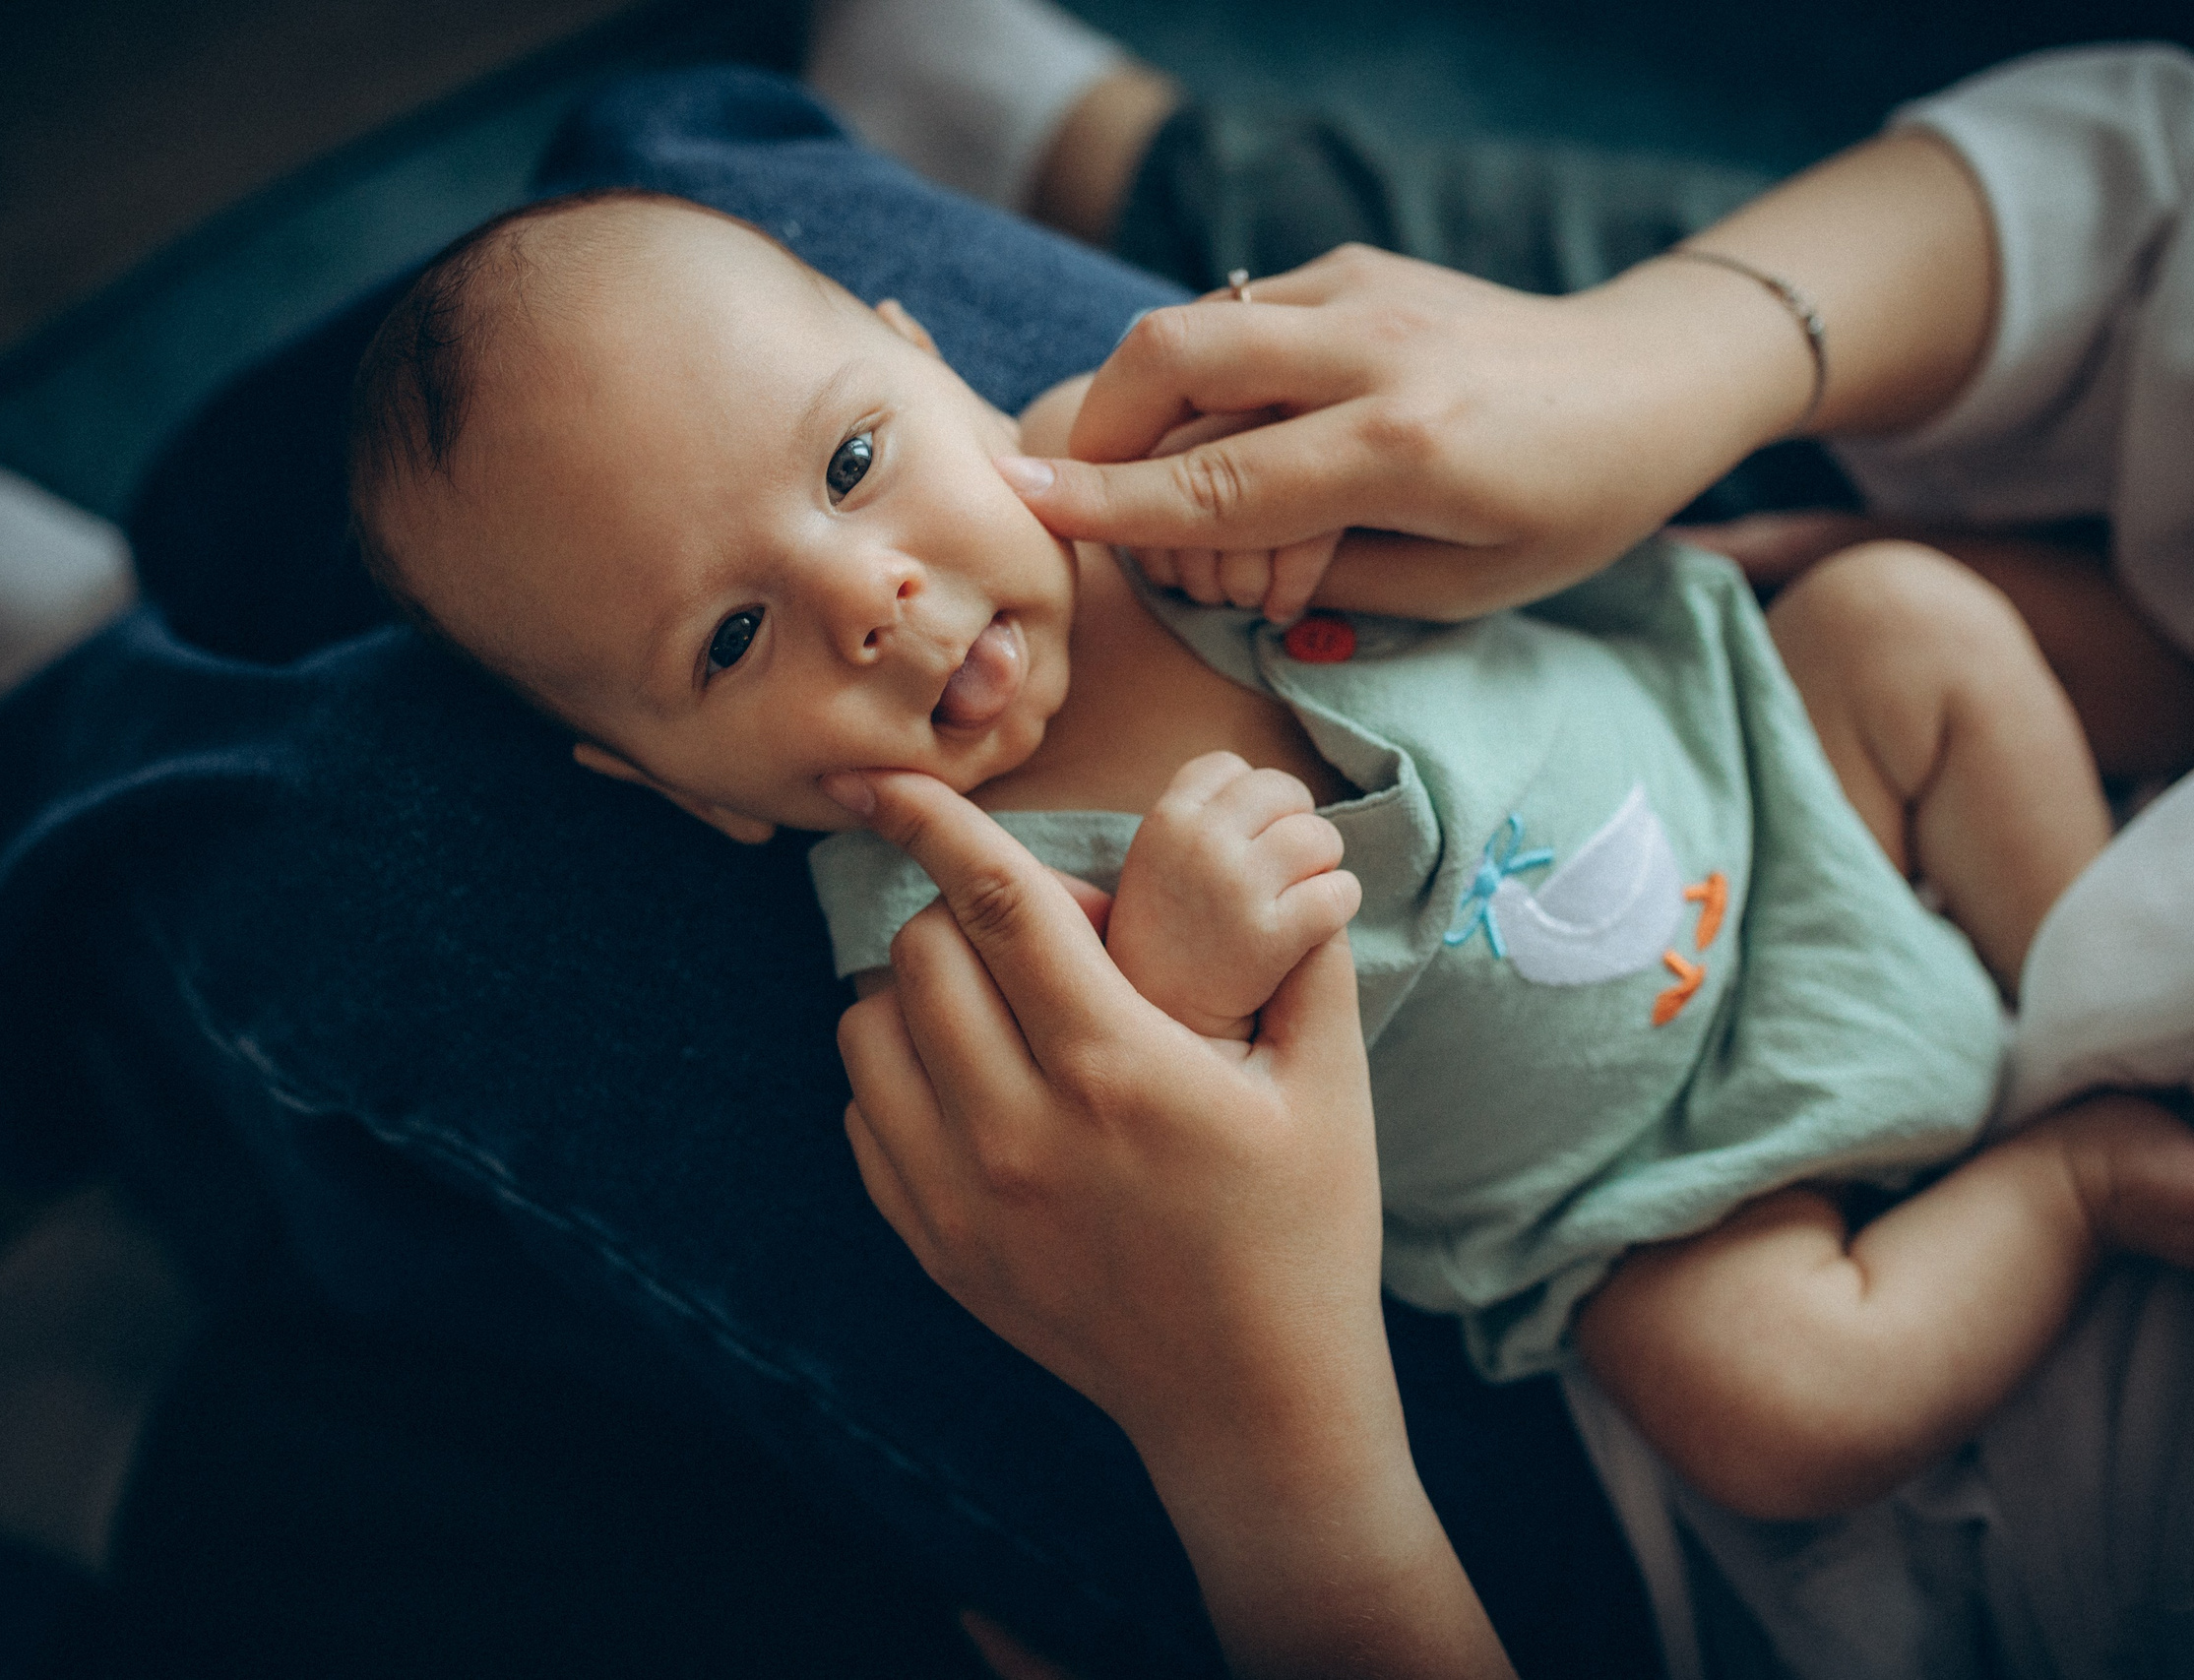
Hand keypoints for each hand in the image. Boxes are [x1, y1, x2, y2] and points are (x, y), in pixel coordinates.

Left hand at [830, 769, 1510, 1677]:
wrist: (1251, 1399)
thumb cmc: (1305, 1229)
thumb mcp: (1329, 1082)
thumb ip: (1304, 953)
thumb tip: (1299, 853)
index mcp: (1118, 1067)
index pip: (997, 905)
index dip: (932, 823)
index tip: (882, 775)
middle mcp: (1017, 1129)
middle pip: (921, 953)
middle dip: (970, 914)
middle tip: (1059, 946)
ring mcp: (961, 1196)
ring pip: (868, 1030)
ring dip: (922, 991)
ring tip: (1006, 1011)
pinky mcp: (933, 1245)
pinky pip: (864, 1115)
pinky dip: (902, 1074)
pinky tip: (982, 1086)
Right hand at [997, 243, 1813, 621]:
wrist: (1653, 376)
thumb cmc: (1573, 505)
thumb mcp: (1466, 587)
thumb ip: (1328, 584)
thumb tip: (1215, 575)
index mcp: (1408, 448)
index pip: (1221, 480)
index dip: (1111, 501)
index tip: (1021, 503)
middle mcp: (1375, 351)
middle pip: (1177, 359)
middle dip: (1100, 427)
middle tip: (1083, 494)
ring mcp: (1362, 291)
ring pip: (1195, 325)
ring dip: (1148, 405)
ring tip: (1172, 485)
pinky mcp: (1355, 268)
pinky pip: (1237, 315)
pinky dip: (1204, 376)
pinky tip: (1232, 432)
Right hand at [1108, 752, 1360, 1043]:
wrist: (1158, 1027)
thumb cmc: (1165, 940)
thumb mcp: (1153, 863)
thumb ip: (1198, 820)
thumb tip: (1271, 791)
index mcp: (1165, 820)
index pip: (1229, 767)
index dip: (1249, 800)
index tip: (1246, 839)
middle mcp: (1199, 843)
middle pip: (1283, 791)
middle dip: (1294, 824)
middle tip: (1285, 869)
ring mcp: (1235, 887)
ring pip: (1320, 837)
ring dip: (1322, 864)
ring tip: (1300, 896)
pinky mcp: (1273, 934)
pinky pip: (1341, 890)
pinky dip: (1340, 903)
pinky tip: (1316, 925)